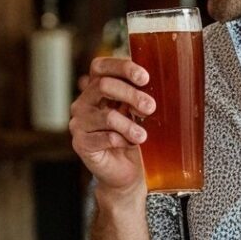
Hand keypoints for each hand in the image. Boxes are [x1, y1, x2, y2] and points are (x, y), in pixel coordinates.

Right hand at [70, 56, 153, 198]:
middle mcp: (83, 103)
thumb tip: (160, 78)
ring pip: (108, 116)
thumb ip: (139, 95)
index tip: (145, 78)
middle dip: (131, 95)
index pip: (100, 66)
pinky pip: (106, 137)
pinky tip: (129, 145)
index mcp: (96, 89)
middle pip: (103, 85)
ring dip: (130, 125)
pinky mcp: (81, 144)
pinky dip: (122, 140)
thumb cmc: (134, 138)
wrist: (127, 173)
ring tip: (143, 135)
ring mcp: (79, 123)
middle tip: (150, 107)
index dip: (122, 67)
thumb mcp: (138, 112)